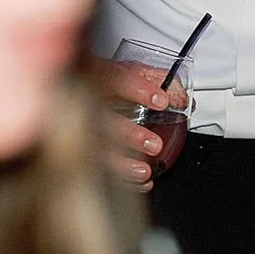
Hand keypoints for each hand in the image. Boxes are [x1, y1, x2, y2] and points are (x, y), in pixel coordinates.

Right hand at [87, 57, 189, 192]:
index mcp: (97, 76)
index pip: (113, 79)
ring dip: (122, 164)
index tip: (161, 101)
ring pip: (95, 149)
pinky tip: (141, 182)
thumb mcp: (129, 71)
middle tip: (155, 145)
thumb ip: (156, 80)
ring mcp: (81, 126)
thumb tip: (180, 97)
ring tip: (145, 171)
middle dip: (129, 134)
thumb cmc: (105, 81)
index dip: (137, 90)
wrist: (74, 93)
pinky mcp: (83, 149)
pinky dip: (122, 178)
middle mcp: (87, 101)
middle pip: (101, 119)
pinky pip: (97, 167)